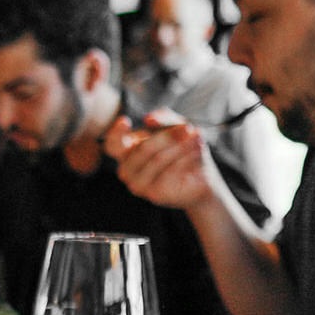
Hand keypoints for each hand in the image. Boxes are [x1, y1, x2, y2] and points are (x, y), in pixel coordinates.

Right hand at [104, 116, 218, 210]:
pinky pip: (169, 173)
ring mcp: (138, 185)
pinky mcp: (154, 195)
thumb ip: (163, 118)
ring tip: (197, 138)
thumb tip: (149, 119)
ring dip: (181, 147)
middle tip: (188, 128)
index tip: (126, 121)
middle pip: (143, 149)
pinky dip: (186, 159)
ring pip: (158, 159)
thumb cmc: (184, 149)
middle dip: (168, 136)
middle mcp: (127, 170)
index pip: (112, 144)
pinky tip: (197, 152)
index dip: (116, 133)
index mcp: (126, 152)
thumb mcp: (175, 127)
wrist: (201, 178)